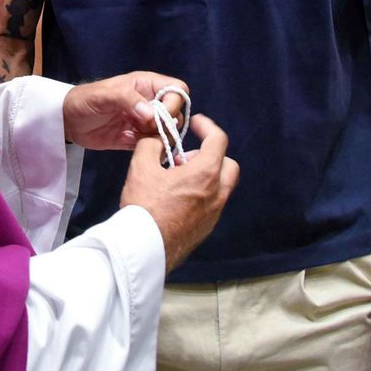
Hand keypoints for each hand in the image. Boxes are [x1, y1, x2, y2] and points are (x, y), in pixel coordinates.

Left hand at [62, 73, 187, 150]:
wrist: (67, 120)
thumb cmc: (85, 100)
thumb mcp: (104, 95)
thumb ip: (128, 100)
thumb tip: (151, 114)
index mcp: (147, 85)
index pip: (177, 91)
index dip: (174, 104)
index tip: (158, 117)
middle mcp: (150, 102)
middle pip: (176, 114)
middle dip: (166, 125)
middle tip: (147, 131)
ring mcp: (145, 122)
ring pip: (167, 132)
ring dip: (159, 139)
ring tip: (138, 138)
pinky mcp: (137, 139)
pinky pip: (153, 145)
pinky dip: (149, 148)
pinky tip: (133, 145)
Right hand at [119, 114, 238, 270]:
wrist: (145, 248)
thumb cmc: (144, 206)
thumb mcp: (141, 166)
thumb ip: (151, 144)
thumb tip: (157, 138)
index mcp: (205, 173)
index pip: (219, 140)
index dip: (207, 126)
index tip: (196, 123)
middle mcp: (217, 193)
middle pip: (229, 164)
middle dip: (211, 155)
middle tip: (186, 157)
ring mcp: (214, 213)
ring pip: (222, 186)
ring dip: (206, 176)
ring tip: (177, 179)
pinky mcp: (207, 228)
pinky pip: (212, 203)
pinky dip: (202, 194)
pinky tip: (177, 199)